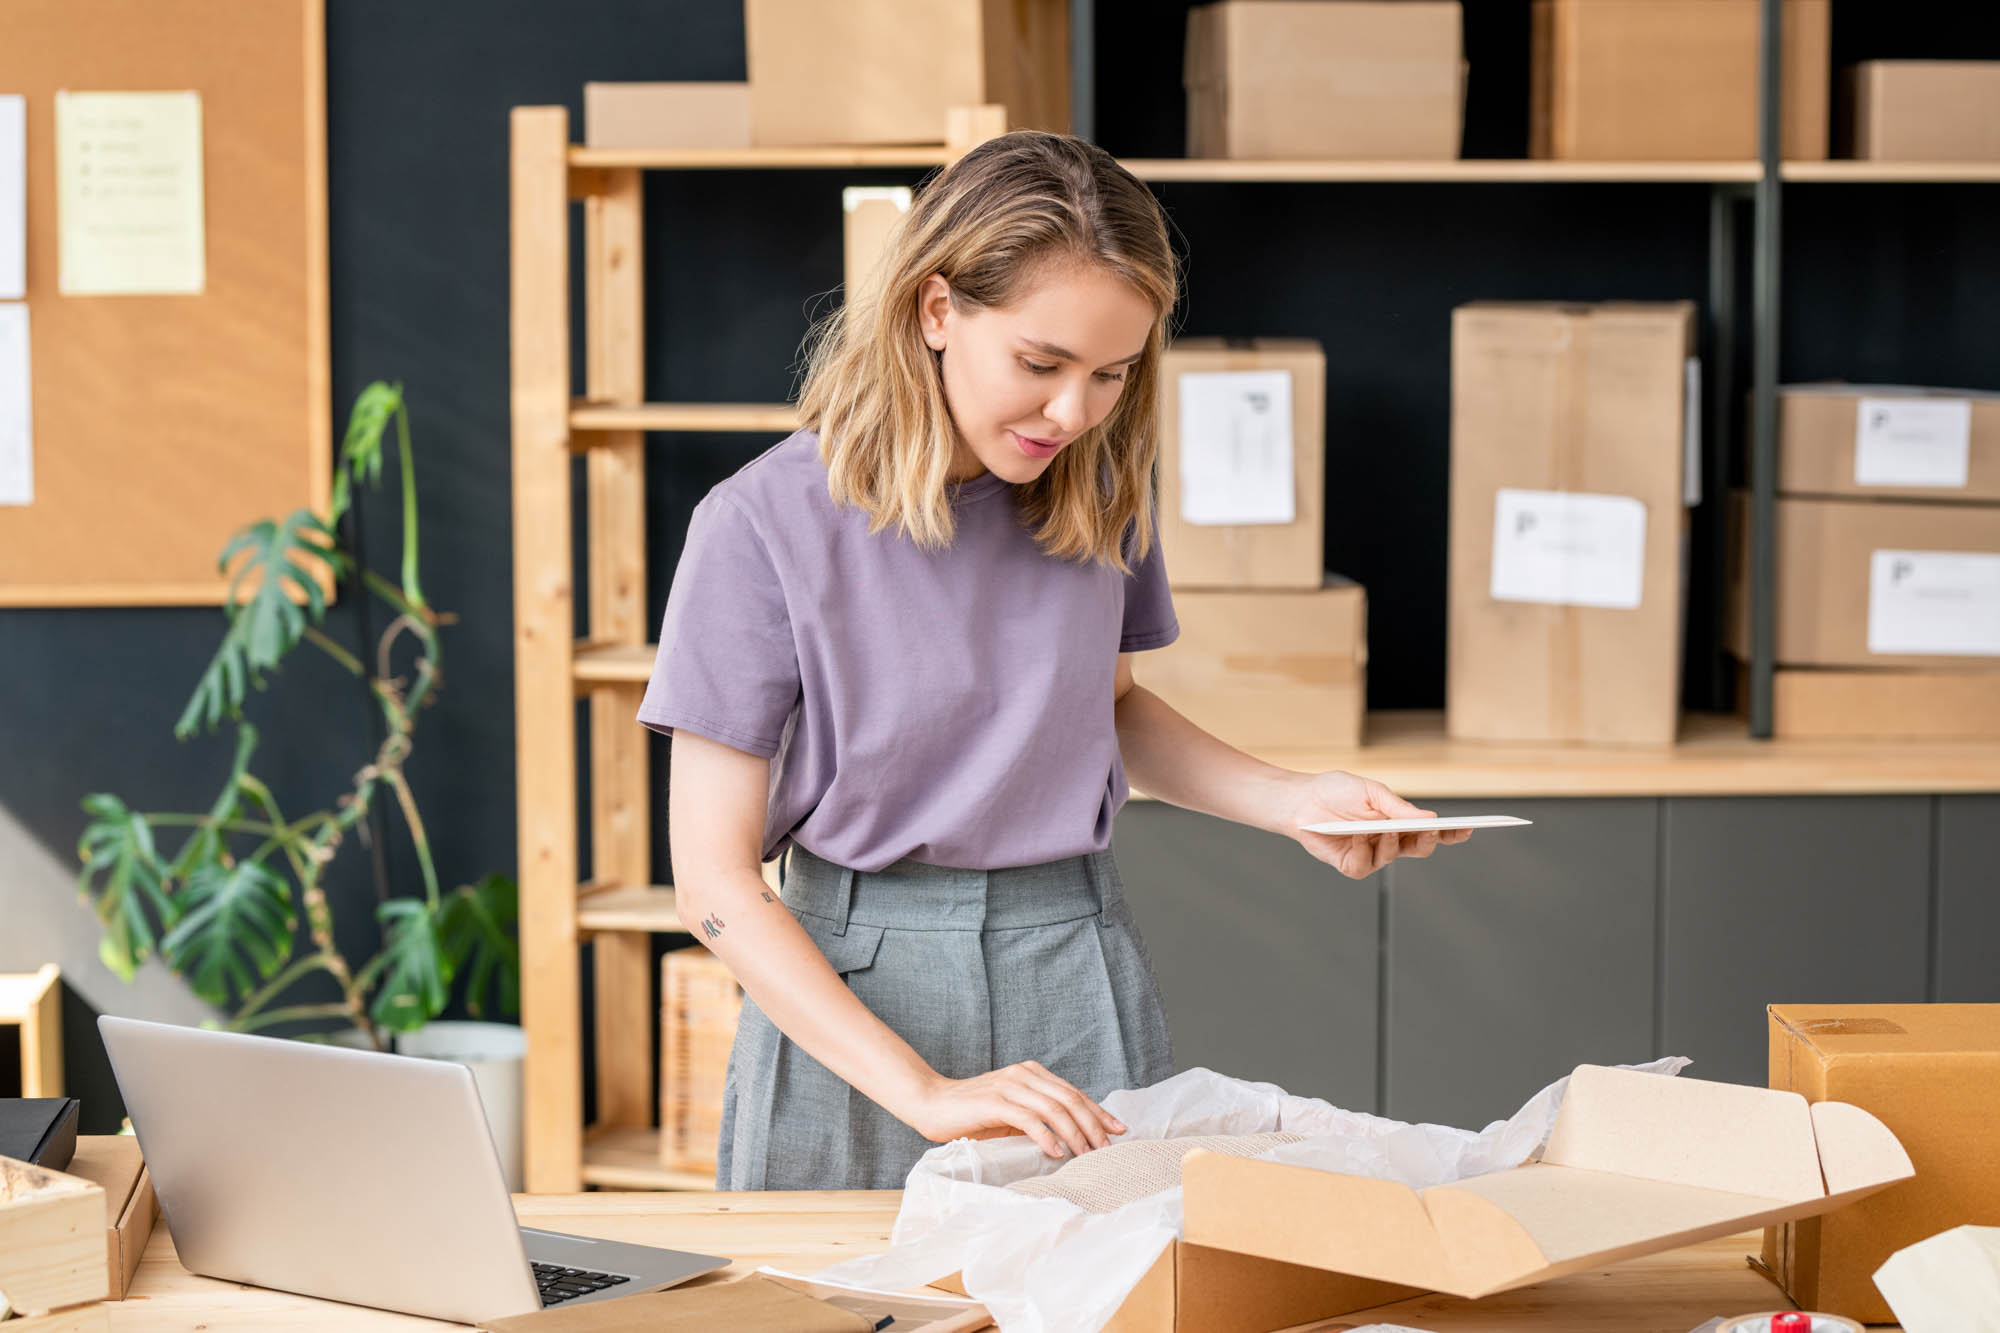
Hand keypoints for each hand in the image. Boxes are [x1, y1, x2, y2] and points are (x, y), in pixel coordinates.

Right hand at [903, 1060, 1127, 1159]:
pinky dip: (1046, 1136)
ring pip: (1054, 1108)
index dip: (1098, 1111)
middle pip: (1070, 1099)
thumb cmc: (974, 1114)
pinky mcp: (994, 1101)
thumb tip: (1073, 1139)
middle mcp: (1024, 1074)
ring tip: (1086, 1155)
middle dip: (1093, 1125)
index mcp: (1032, 1073)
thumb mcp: (1013, 1113)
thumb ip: (1039, 1117)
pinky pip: (1028, 1118)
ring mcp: (1009, 1086)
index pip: (1073, 1092)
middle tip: (1106, 1149)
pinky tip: (1056, 1152)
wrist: (932, 1104)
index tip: (1119, 1130)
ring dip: (1075, 1134)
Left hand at [1282, 770, 1471, 878]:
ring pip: (1394, 856)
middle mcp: (1389, 840)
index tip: (1468, 828)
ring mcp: (1372, 854)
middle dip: (1428, 840)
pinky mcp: (1352, 865)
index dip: (1451, 833)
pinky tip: (1355, 836)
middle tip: (1430, 830)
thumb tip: (1431, 817)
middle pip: (1420, 848)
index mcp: (1399, 821)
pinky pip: (1365, 867)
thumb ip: (1398, 808)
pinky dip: (1363, 850)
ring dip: (1390, 841)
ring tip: (1382, 827)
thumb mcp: (1371, 793)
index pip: (1432, 831)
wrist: (1302, 799)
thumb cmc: (1338, 791)